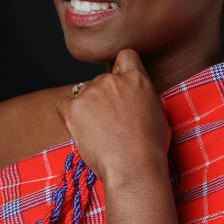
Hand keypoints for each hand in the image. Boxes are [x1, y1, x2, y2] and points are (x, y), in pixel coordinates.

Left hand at [55, 49, 171, 181]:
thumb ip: (147, 100)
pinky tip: (79, 128)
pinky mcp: (74, 108)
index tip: (120, 83)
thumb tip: (142, 98)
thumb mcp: (159, 116)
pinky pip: (63, 104)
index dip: (121, 68)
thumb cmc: (150, 149)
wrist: (133, 167)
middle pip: (102, 79)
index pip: (126, 56)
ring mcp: (91, 93)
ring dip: (87, 106)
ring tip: (97, 131)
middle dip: (103, 96)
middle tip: (109, 121)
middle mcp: (112, 80)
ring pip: (83, 92)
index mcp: (136, 80)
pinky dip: (68, 114)